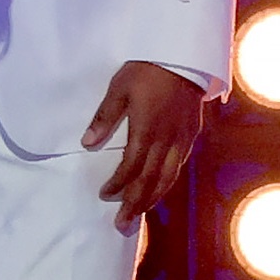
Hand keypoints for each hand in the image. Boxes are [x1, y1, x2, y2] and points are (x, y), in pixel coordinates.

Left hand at [82, 60, 214, 219]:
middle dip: (134, 204)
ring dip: (152, 199)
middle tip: (121, 223)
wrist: (183, 56)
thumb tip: (88, 143)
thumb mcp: (119, 88)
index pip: (131, 167)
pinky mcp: (191, 134)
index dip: (118, 184)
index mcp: (146, 130)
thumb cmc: (146, 70)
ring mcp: (182, 139)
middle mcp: (167, 140)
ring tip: (138, 215)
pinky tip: (159, 190)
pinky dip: (167, 183)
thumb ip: (105, 118)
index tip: (104, 194)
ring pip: (168, 178)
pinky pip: (179, 166)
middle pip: (151, 180)